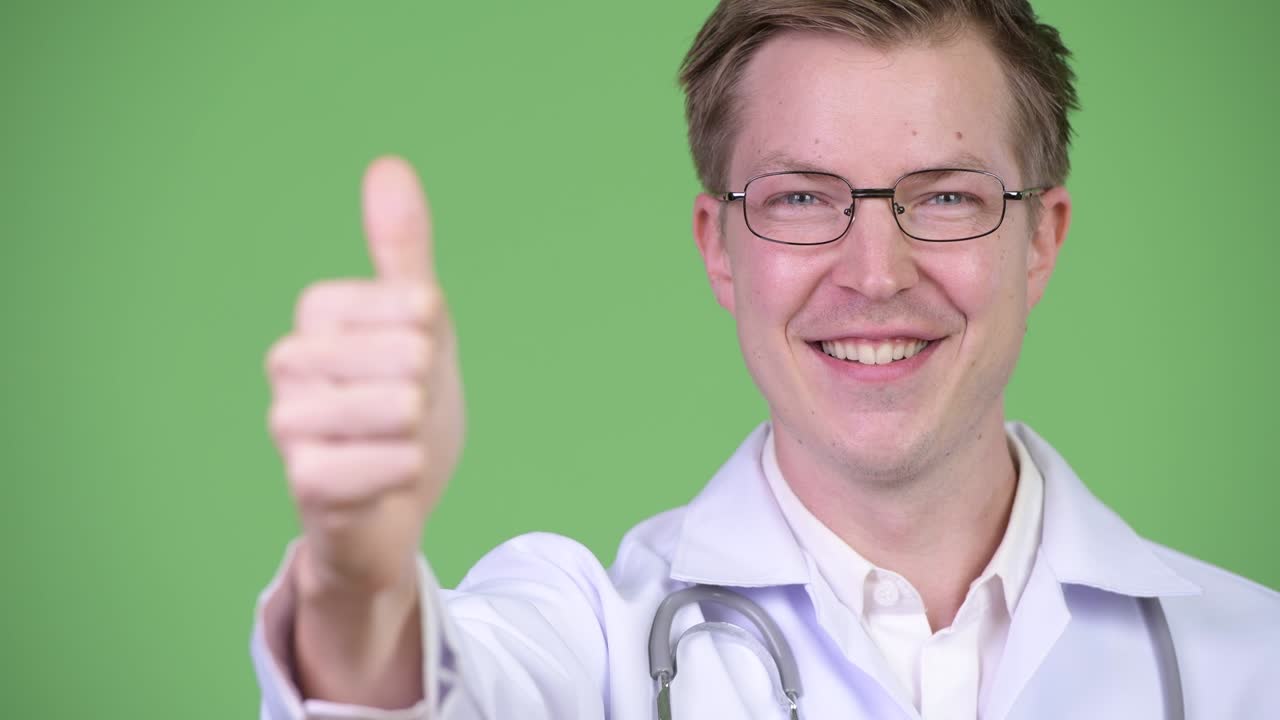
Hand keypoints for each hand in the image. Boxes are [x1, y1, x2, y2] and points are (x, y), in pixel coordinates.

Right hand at [266, 156, 463, 599]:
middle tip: (406, 416)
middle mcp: (289, 362)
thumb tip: (388, 165)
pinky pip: (395, 463)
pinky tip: (388, 480)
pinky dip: (410, 474)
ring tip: (394, 445)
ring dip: (420, 434)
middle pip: (410, 353)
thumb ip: (402, 251)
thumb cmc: (403, 410)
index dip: (434, 338)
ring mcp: (290, 424)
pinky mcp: (306, 483)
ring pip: (402, 407)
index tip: (414, 362)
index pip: (413, 302)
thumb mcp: (419, 323)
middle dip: (429, 392)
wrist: (391, 510)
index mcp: (317, 315)